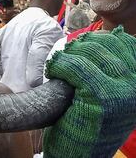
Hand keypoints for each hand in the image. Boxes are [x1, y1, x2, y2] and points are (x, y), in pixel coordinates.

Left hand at [43, 27, 135, 156]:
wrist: (78, 154)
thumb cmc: (89, 122)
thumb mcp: (112, 94)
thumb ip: (116, 69)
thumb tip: (117, 34)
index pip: (126, 43)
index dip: (100, 38)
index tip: (81, 43)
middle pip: (108, 44)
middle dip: (83, 44)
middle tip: (67, 54)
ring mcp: (123, 92)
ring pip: (91, 53)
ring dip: (70, 55)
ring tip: (59, 65)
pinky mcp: (102, 98)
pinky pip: (76, 67)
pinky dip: (61, 65)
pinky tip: (54, 72)